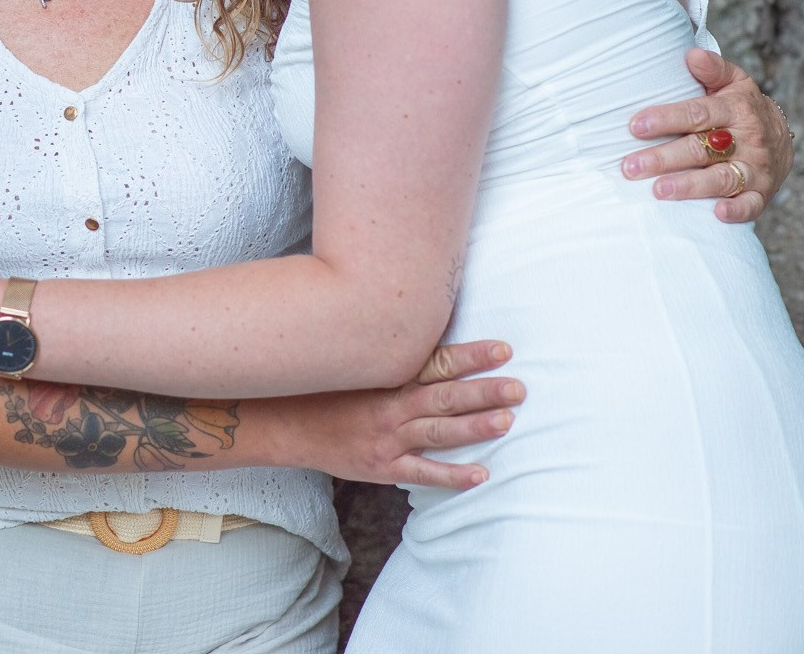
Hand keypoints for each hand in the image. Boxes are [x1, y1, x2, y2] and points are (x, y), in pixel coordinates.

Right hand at [276, 341, 521, 487]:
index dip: (470, 356)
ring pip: (439, 431)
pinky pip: (423, 472)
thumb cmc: (323, 388)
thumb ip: (390, 354)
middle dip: (484, 391)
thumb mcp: (354, 363)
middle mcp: (390, 405)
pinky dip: (452, 475)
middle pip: (445, 397)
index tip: (503, 349)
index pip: (436, 363)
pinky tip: (481, 475)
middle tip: (519, 388)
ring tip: (507, 420)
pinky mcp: (382, 465)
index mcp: (387, 376)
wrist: (284, 423)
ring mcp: (387, 437)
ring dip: (475, 426)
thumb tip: (423, 328)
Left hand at [623, 49, 794, 224]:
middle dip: (664, 158)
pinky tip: (716, 213)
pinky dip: (736, 210)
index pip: (697, 114)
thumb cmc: (743, 107)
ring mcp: (756, 168)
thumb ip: (713, 68)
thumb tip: (692, 54)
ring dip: (690, 186)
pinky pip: (752, 204)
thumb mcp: (734, 82)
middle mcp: (747, 139)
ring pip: (722, 178)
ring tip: (658, 191)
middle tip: (630, 166)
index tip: (635, 126)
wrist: (782, 138)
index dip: (666, 119)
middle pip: (701, 149)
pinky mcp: (762, 192)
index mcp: (736, 109)